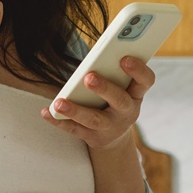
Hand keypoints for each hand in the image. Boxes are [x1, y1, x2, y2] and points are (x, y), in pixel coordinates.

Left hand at [41, 56, 155, 150]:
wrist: (113, 136)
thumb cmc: (115, 100)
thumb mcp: (122, 87)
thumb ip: (113, 72)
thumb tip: (96, 55)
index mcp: (136, 95)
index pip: (145, 81)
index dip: (138, 70)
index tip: (124, 58)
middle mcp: (126, 112)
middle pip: (119, 100)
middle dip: (104, 89)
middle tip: (89, 77)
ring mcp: (110, 127)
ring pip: (93, 119)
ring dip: (75, 110)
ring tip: (59, 103)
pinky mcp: (93, 138)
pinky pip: (74, 129)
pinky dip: (58, 121)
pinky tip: (47, 112)